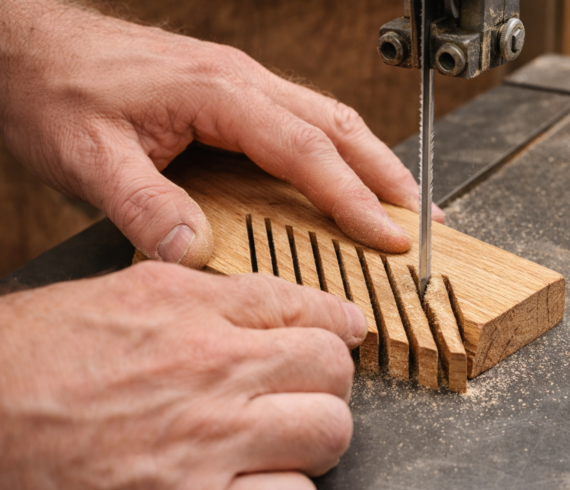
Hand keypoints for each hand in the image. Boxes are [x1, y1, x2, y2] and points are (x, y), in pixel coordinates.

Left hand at [0, 0, 443, 268]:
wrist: (27, 48)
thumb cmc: (56, 91)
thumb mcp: (89, 158)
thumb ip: (146, 206)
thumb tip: (198, 251)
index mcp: (219, 94)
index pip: (305, 150)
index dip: (352, 196)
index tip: (388, 234)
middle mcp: (241, 82)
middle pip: (336, 125)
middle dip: (385, 173)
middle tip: (422, 216)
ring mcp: (240, 83)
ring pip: (327, 117)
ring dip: (370, 158)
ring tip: (402, 197)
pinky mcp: (231, 92)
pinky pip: (301, 119)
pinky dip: (336, 149)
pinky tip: (344, 172)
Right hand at [0, 262, 367, 489]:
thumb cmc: (41, 361)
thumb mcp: (128, 297)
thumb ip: (216, 298)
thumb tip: (292, 306)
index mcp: (191, 311)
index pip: (307, 307)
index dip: (335, 322)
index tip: (341, 334)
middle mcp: (207, 372)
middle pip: (331, 369)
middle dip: (324, 381)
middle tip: (297, 392)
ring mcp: (205, 447)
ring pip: (327, 435)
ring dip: (308, 441)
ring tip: (271, 443)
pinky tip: (248, 486)